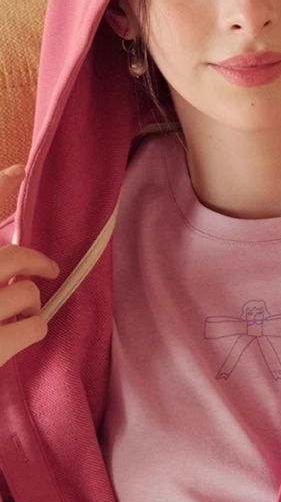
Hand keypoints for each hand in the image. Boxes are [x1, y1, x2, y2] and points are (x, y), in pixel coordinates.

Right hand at [0, 165, 59, 367]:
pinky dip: (35, 327)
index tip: (19, 168)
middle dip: (34, 262)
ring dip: (28, 301)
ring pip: (25, 293)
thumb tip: (14, 228)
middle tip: (48, 269)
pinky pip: (34, 326)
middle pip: (12, 258)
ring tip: (17, 311)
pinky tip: (22, 333)